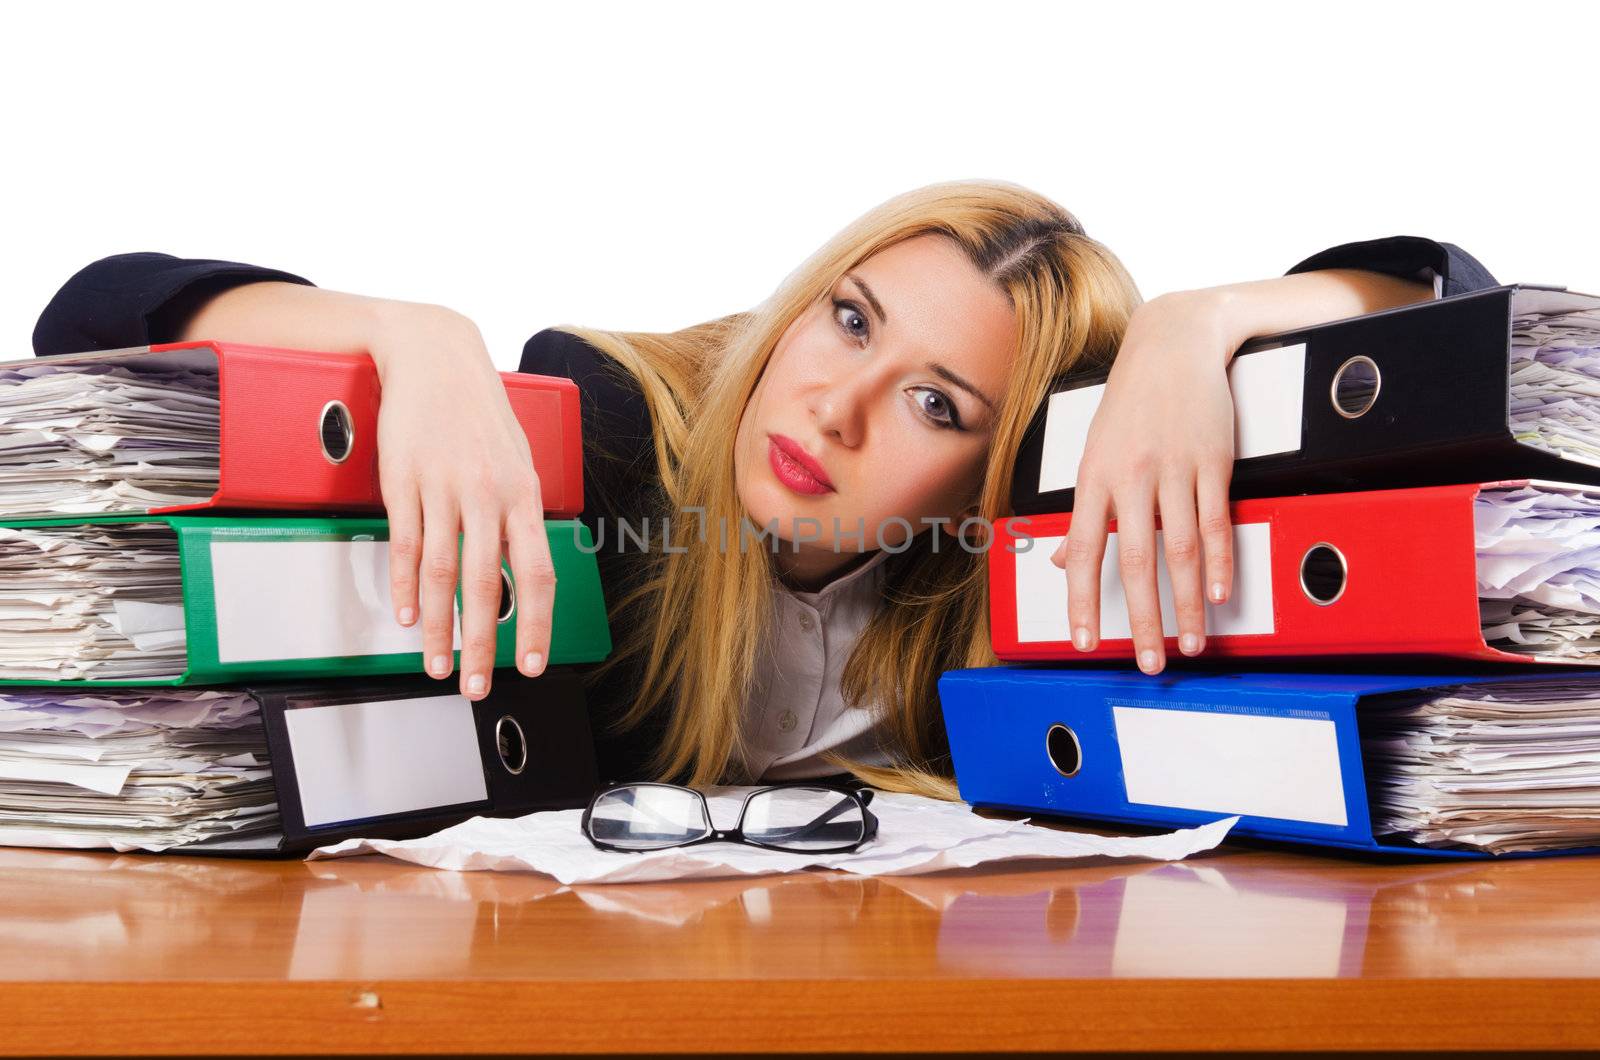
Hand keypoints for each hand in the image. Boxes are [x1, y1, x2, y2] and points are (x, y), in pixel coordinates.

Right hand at [371, 304, 554, 699]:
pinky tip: (407, 616)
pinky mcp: (404, 481)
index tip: (530, 663)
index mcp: (523, 493)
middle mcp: (487, 494)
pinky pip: (405, 543)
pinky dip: (403, 586)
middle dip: (483, 643)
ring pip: (441, 573)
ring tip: (439, 663)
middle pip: (487, 584)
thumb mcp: (518, 459)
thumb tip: (526, 565)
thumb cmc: (479, 412)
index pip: (536, 572)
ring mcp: (443, 488)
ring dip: (439, 627)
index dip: (534, 623)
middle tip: (478, 685)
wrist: (435, 355)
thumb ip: (520, 513)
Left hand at [1049, 290, 1236, 674]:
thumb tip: (1064, 557)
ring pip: (1180, 550)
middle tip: (1149, 661)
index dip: (1082, 602)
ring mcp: (1172, 468)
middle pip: (1134, 562)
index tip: (1085, 641)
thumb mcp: (1094, 451)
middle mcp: (1129, 476)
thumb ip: (1085, 509)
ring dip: (1188, 603)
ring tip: (1191, 640)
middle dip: (1144, 620)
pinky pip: (1215, 520)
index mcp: (1093, 477)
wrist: (1173, 341)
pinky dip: (1219, 561)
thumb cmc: (1131, 400)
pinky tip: (1220, 593)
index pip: (1082, 552)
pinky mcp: (1211, 460)